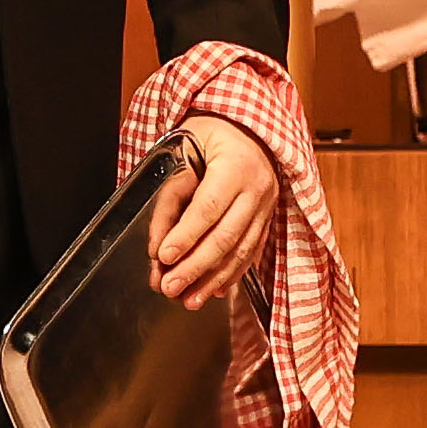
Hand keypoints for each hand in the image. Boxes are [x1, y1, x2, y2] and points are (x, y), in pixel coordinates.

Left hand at [149, 115, 278, 306]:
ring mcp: (267, 206)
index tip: (163, 257)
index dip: (186, 235)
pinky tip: (213, 290)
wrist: (250, 128)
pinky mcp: (269, 220)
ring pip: (242, 251)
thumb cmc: (211, 135)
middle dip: (196, 267)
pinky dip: (231, 274)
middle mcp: (257, 188)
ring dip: (213, 280)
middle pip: (226, 236)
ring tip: (189, 299)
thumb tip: (157, 245)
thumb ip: (170, 195)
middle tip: (170, 287)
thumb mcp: (184, 150)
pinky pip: (252, 253)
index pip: (208, 208)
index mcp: (235, 164)